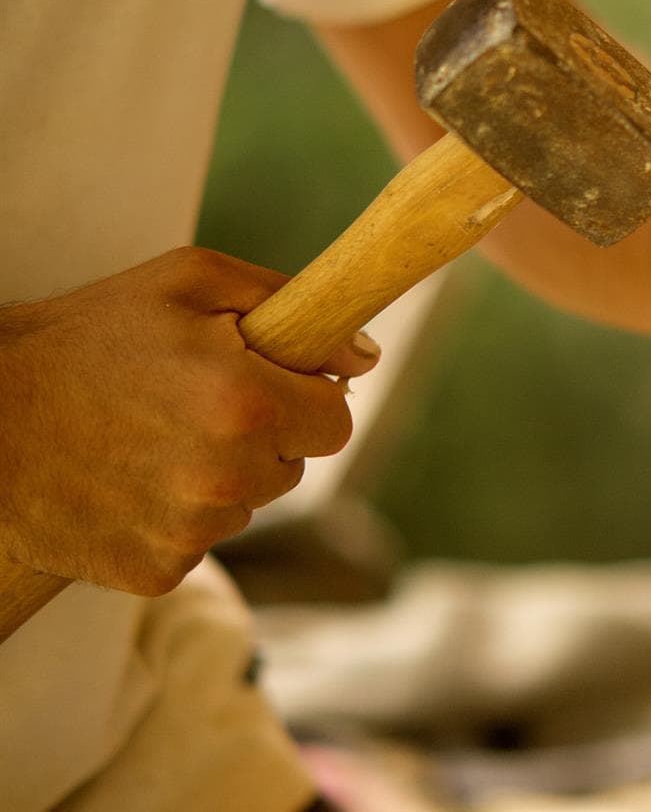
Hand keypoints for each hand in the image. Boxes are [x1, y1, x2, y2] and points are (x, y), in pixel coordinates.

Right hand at [0, 247, 378, 595]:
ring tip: (148, 442)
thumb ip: (284, 302)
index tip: (268, 387)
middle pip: (293, 468)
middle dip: (262, 438)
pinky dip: (172, 520)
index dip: (305, 400)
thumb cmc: (85, 339)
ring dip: (218, 479)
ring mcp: (190, 530)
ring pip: (246, 506)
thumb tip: (362, 353)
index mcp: (248, 402)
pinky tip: (125, 483)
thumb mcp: (185, 283)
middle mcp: (227, 475)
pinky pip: (197, 545)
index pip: (336, 420)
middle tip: (193, 408)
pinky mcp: (155, 571)